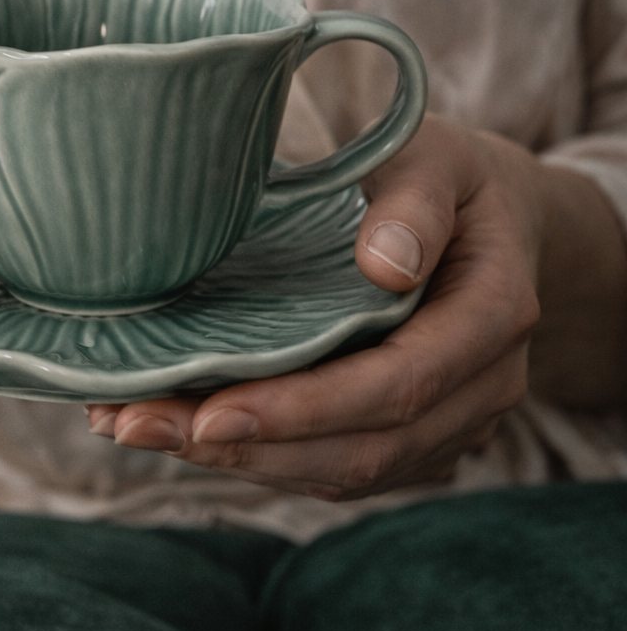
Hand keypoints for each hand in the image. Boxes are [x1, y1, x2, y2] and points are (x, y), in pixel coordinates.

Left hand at [87, 115, 544, 499]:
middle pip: (363, 448)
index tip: (214, 414)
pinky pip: (333, 466)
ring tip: (136, 426)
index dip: (307, 409)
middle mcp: (481, 388)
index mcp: (493, 315)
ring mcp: (448, 425)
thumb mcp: (437, 158)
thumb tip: (383, 264)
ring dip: (237, 461)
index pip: (400, 385)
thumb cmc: (448, 177)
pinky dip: (257, 454)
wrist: (487, 217)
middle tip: (139, 425)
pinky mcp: (409, 440)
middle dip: (247, 447)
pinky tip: (179, 428)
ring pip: (342, 472)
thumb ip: (413, 203)